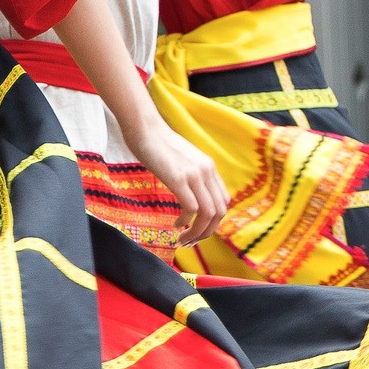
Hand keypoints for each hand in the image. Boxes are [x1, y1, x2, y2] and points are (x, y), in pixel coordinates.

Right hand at [132, 120, 228, 247]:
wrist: (144, 127)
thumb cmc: (157, 143)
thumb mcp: (182, 159)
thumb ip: (190, 174)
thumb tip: (188, 192)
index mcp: (209, 167)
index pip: (223, 201)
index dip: (213, 220)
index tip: (198, 229)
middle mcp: (206, 171)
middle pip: (219, 212)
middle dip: (207, 232)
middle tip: (191, 240)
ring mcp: (194, 174)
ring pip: (207, 214)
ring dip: (197, 232)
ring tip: (183, 238)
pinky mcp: (178, 178)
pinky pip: (191, 209)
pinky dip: (185, 222)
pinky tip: (175, 224)